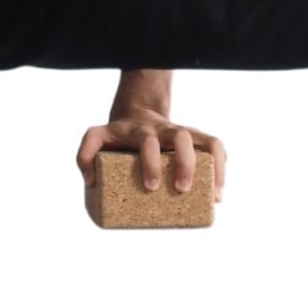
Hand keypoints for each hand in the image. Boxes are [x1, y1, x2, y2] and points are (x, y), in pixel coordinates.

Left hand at [77, 106, 226, 201]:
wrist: (137, 113)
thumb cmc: (116, 136)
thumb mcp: (96, 138)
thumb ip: (85, 155)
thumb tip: (91, 182)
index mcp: (141, 130)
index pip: (148, 142)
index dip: (151, 162)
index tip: (151, 186)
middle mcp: (165, 130)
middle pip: (182, 137)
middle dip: (185, 163)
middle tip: (181, 189)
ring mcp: (185, 132)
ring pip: (208, 139)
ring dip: (214, 166)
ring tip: (214, 195)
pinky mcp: (197, 139)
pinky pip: (216, 146)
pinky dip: (222, 166)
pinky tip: (217, 191)